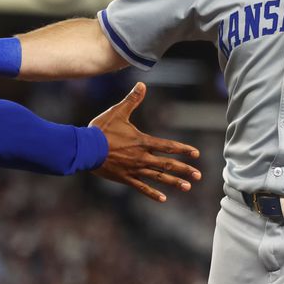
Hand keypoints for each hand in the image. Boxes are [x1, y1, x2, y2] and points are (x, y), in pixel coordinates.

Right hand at [89, 82, 201, 202]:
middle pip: (167, 164)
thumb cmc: (101, 129)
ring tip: (187, 187)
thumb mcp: (118, 112)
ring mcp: (134, 169)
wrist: (85, 149)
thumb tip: (142, 84)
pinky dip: (152, 193)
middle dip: (184, 170)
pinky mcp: (125, 178)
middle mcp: (142, 157)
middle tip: (198, 176)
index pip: (168, 146)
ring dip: (173, 182)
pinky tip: (163, 199)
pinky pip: (142, 187)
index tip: (196, 154)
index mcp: (142, 142)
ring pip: (158, 177)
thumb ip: (132, 100)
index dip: (183, 149)